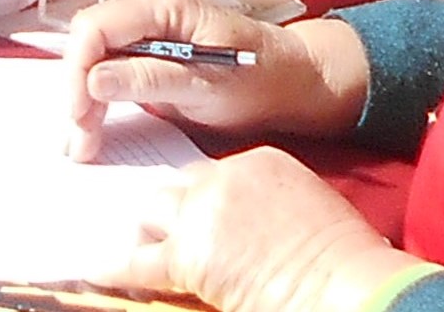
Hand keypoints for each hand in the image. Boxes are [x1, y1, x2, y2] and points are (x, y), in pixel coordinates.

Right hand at [67, 0, 371, 150]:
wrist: (292, 83)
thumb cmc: (260, 78)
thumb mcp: (209, 86)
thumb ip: (151, 79)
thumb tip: (94, 81)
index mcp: (163, 7)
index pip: (96, 27)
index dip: (79, 70)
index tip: (80, 114)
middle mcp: (147, 13)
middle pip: (88, 43)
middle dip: (75, 91)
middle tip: (79, 141)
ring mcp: (145, 35)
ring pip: (92, 60)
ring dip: (83, 101)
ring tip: (83, 145)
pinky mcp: (146, 58)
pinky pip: (108, 73)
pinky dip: (98, 103)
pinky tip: (95, 130)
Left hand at [81, 150, 427, 311]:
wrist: (346, 282)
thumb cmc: (345, 257)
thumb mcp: (311, 207)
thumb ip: (273, 202)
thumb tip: (256, 223)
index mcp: (259, 162)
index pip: (211, 172)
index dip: (202, 197)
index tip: (198, 211)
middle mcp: (223, 179)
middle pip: (176, 187)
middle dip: (172, 212)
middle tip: (168, 232)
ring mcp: (202, 214)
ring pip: (152, 213)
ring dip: (150, 233)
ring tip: (143, 249)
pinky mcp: (188, 255)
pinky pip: (139, 261)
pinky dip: (117, 268)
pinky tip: (98, 271)